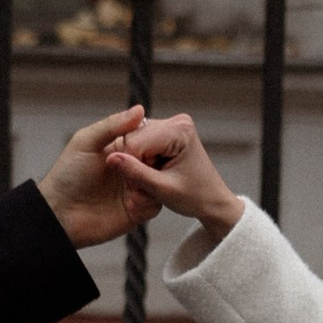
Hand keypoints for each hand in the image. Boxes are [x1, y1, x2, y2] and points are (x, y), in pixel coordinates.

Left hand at [36, 105, 152, 248]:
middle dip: (155, 162)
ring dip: (150, 182)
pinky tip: (130, 202)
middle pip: (159, 160)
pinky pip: (155, 204)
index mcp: (122, 148)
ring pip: (161, 182)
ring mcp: (136, 189)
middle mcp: (132, 167)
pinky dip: (147, 201)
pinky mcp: (138, 210)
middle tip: (143, 166)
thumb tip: (140, 109)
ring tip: (132, 185)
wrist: (60, 214)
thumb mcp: (86, 142)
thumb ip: (112, 125)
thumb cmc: (66, 176)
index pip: (149, 137)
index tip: (152, 143)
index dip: (153, 139)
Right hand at [107, 111, 244, 239]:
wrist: (212, 200)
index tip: (138, 188)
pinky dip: (140, 161)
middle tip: (144, 187)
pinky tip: (152, 173)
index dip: (129, 166)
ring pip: (132, 141)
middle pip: (132, 138)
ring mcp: (170, 125)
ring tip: (150, 182)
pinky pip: (139, 143)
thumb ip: (137, 173)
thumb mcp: (163, 189)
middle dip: (133, 165)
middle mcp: (176, 122)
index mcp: (180, 130)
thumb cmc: (195, 196)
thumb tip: (111, 158)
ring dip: (136, 164)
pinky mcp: (164, 133)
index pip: (135, 142)